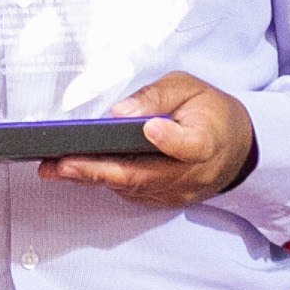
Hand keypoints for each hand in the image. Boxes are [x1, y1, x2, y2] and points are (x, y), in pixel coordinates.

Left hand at [40, 70, 257, 210]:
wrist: (235, 149)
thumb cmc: (209, 113)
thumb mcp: (189, 88)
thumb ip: (157, 96)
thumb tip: (121, 111)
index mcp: (207, 140)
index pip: (190, 145)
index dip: (170, 139)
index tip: (151, 128)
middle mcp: (191, 174)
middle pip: (145, 176)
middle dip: (98, 170)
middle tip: (62, 164)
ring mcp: (177, 193)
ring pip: (130, 187)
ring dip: (91, 178)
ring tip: (54, 167)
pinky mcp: (164, 201)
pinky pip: (130, 193)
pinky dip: (103, 182)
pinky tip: (76, 171)